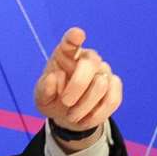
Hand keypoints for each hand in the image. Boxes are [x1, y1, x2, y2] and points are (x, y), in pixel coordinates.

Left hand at [34, 27, 121, 147]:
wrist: (69, 116)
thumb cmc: (53, 99)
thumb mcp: (41, 99)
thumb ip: (44, 89)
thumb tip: (54, 78)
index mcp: (66, 54)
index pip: (71, 40)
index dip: (74, 37)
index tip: (76, 35)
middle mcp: (87, 58)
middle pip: (90, 65)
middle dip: (77, 86)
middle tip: (66, 102)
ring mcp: (104, 70)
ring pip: (101, 85)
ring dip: (84, 106)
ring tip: (72, 116)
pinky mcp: (115, 86)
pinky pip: (112, 99)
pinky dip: (97, 114)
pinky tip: (85, 119)